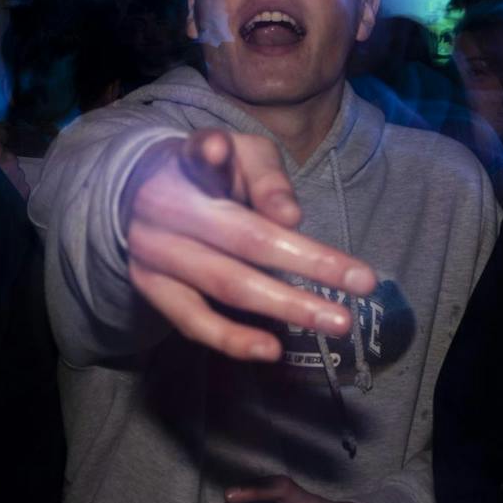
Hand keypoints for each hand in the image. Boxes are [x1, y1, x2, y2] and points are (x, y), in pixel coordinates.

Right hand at [0, 137, 30, 199]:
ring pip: (14, 170)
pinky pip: (19, 186)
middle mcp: (10, 159)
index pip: (1, 134)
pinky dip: (12, 188)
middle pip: (7, 155)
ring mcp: (18, 175)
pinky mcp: (23, 191)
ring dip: (7, 174)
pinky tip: (2, 196)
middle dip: (0, 159)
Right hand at [122, 129, 376, 361]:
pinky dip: (234, 340)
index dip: (265, 190)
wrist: (140, 189)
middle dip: (306, 263)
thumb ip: (267, 178)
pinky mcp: (150, 287)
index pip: (238, 179)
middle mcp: (164, 208)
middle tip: (363, 283)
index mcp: (188, 163)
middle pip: (244, 239)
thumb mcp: (242, 152)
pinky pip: (193, 321)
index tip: (294, 216)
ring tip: (337, 322)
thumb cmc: (211, 169)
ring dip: (284, 306)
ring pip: (225, 284)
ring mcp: (154, 252)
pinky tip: (273, 350)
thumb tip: (291, 218)